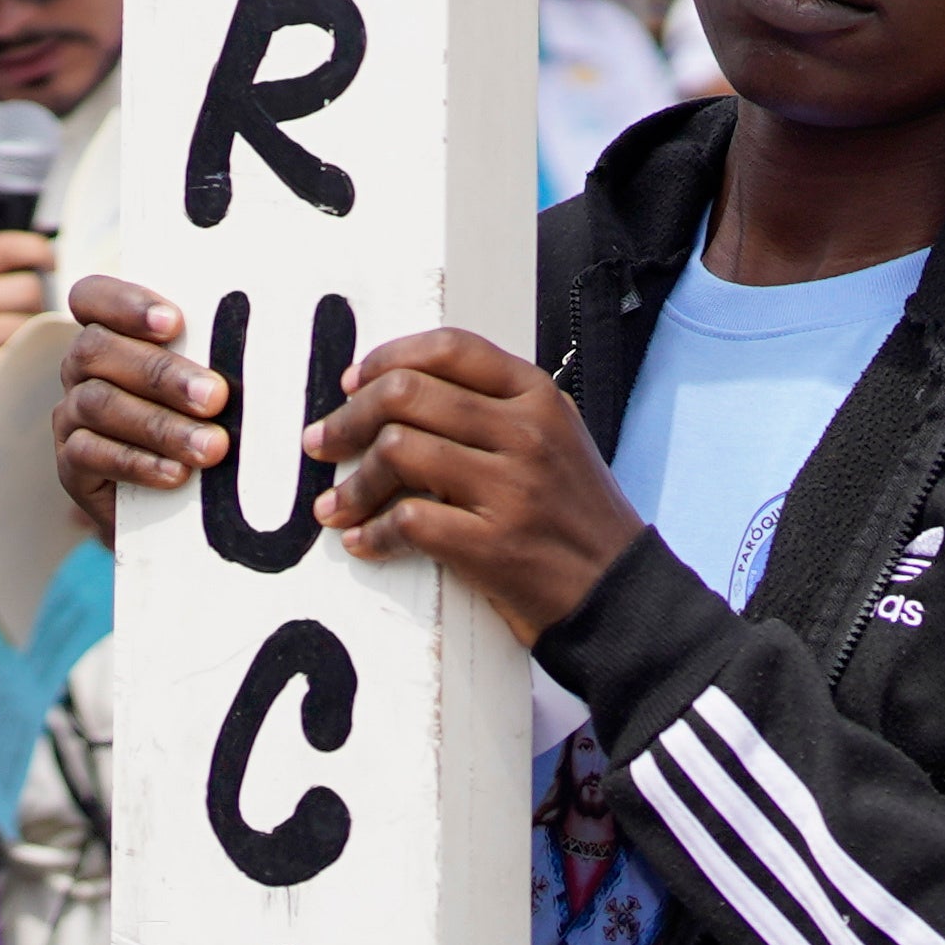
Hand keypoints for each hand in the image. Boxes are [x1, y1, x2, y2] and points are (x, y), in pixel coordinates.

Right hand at [0, 233, 56, 441]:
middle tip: (29, 324)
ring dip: (39, 336)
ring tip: (21, 349)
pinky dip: (32, 359)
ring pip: (34, 322)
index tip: (52, 264)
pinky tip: (18, 366)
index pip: (6, 247)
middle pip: (30, 287)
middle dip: (40, 306)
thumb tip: (52, 259)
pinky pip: (28, 352)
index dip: (38, 251)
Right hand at [52, 275, 226, 543]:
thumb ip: (217, 357)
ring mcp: (71, 416)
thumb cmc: (205, 422)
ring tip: (212, 447)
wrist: (181, 502)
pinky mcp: (70, 466)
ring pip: (98, 403)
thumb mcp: (210, 386)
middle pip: (97, 349)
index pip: (92, 297)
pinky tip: (176, 474)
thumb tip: (264, 345)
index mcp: (111, 333)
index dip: (125, 302)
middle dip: (160, 372)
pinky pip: (90, 455)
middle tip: (214, 397)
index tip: (174, 321)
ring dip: (159, 425)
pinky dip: (137, 463)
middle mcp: (82, 368)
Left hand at [302, 330, 640, 647]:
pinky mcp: (494, 545)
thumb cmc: (577, 519)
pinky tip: (363, 542)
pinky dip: (372, 533)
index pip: (449, 348)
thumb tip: (399, 394)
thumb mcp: (556, 440)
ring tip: (333, 505)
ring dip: (351, 483)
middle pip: (406, 394)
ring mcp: (512, 488)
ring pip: (397, 451)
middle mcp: (527, 432)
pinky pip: (407, 521)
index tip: (352, 384)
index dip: (387, 358)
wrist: (622, 596)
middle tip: (321, 443)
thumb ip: (494, 410)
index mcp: (539, 397)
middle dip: (347, 419)